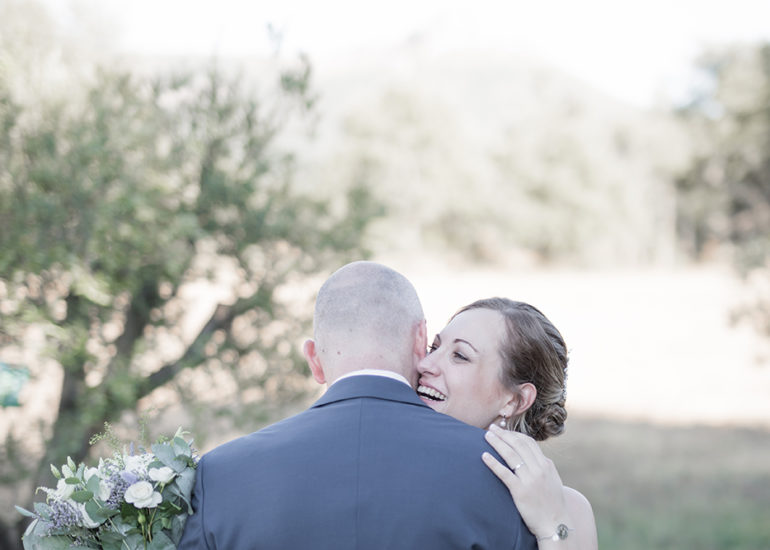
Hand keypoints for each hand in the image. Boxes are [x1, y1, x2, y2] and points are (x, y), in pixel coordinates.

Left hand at [482, 425, 570, 539]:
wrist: (556, 525)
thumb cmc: (553, 503)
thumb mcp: (553, 480)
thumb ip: (544, 466)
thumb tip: (535, 455)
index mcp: (546, 464)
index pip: (528, 442)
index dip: (514, 434)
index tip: (503, 430)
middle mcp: (539, 469)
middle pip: (518, 445)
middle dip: (503, 434)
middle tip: (491, 428)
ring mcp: (530, 480)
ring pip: (510, 455)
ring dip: (497, 443)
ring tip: (486, 436)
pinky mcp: (520, 491)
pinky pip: (504, 473)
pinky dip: (493, 463)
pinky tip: (484, 456)